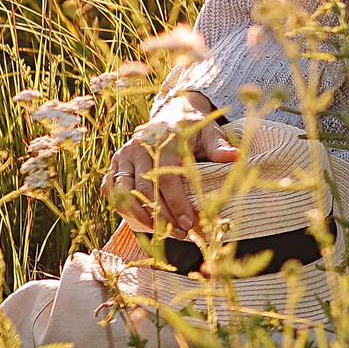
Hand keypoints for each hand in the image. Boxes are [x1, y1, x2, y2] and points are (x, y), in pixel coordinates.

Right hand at [105, 102, 237, 234]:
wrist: (173, 114)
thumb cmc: (193, 128)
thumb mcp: (209, 133)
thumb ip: (219, 147)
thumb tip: (237, 157)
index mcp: (162, 139)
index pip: (167, 178)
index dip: (176, 203)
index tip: (188, 223)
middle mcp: (138, 147)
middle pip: (145, 189)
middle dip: (162, 215)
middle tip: (181, 233)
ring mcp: (123, 155)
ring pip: (124, 193)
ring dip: (142, 216)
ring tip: (163, 232)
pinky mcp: (116, 163)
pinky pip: (111, 190)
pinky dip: (123, 207)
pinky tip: (143, 220)